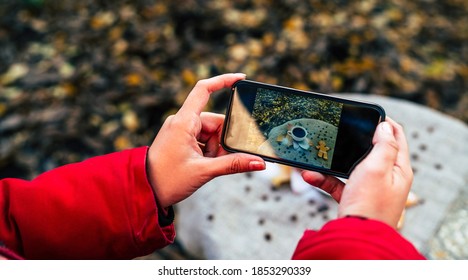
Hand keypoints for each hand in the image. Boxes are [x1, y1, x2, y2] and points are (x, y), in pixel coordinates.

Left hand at [147, 74, 265, 207]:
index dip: (223, 80)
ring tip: (210, 166)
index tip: (241, 78)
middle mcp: (181, 122)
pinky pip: (202, 140)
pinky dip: (209, 152)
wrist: (145, 192)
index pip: (204, 90)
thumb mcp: (204, 171)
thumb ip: (233, 164)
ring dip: (216, 149)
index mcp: (183, 122)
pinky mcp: (180, 140)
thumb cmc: (167, 180)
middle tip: (225, 159)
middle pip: (214, 121)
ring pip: (210, 133)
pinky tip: (206, 165)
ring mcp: (180, 131)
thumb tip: (259, 163)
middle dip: (223, 140)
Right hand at [301, 118, 412, 227]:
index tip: (364, 113)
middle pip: (371, 149)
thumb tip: (385, 126)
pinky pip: (337, 183)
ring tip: (317, 154)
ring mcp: (369, 188)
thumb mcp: (378, 168)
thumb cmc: (369, 204)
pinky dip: (324, 178)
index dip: (382, 122)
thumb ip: (383, 145)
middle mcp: (386, 177)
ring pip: (350, 166)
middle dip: (352, 139)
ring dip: (332, 160)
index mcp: (398, 168)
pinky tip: (309, 175)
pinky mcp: (353, 198)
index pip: (396, 136)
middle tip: (338, 128)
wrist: (355, 238)